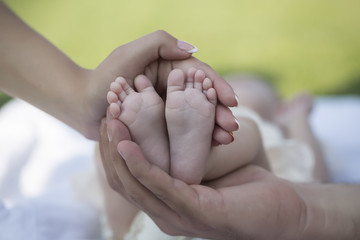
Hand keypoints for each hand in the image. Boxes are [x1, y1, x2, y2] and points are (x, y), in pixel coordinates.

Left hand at [82, 30, 237, 139]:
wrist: (82, 105)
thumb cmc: (104, 78)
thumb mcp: (129, 54)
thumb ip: (159, 42)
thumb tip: (194, 49)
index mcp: (168, 67)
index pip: (199, 75)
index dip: (217, 87)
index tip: (232, 102)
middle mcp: (171, 86)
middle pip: (201, 98)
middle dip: (219, 112)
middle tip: (232, 129)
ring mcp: (167, 106)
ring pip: (196, 116)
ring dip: (212, 128)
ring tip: (226, 140)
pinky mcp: (160, 123)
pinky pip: (183, 130)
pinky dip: (197, 138)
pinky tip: (209, 147)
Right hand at [99, 118, 307, 239]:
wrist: (285, 212)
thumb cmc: (246, 190)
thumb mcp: (207, 173)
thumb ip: (184, 164)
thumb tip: (170, 140)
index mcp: (168, 205)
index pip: (128, 180)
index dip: (113, 151)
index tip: (109, 121)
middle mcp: (167, 215)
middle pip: (125, 182)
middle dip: (109, 148)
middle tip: (105, 116)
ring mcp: (180, 218)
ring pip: (136, 183)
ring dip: (119, 152)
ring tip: (111, 123)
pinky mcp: (198, 213)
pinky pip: (162, 186)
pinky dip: (142, 165)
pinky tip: (129, 144)